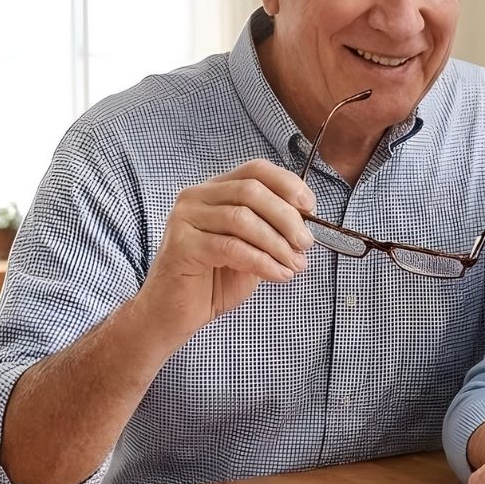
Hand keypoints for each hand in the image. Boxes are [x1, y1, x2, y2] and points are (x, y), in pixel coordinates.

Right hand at [137, 160, 314, 338]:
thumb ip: (270, 230)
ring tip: (294, 265)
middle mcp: (196, 197)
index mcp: (214, 190)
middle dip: (286, 218)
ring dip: (277, 244)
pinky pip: (231, 248)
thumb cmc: (213, 282)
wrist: (174, 313)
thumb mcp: (250, 248)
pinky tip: (278, 275)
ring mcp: (185, 219)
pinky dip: (262, 262)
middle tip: (305, 244)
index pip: (255, 170)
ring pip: (242, 219)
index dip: (288, 185)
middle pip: (251, 191)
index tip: (310, 208)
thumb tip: (305, 224)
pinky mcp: (181, 245)